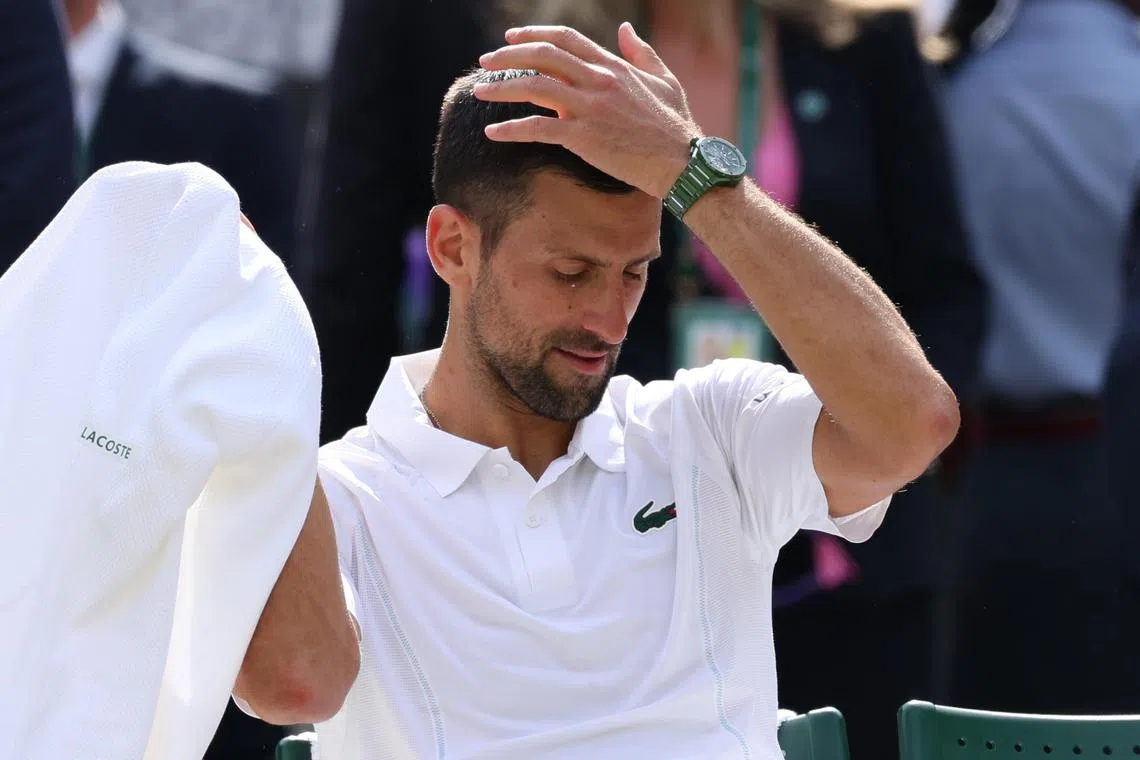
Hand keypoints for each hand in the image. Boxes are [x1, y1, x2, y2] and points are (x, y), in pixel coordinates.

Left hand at [475, 23, 700, 199]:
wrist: (683, 162)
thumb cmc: (676, 126)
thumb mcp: (665, 80)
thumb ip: (642, 53)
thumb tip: (625, 28)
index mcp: (613, 66)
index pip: (566, 39)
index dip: (535, 35)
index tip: (511, 38)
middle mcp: (598, 81)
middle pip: (543, 56)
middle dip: (509, 55)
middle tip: (486, 61)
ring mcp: (590, 108)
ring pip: (535, 87)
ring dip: (502, 87)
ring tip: (479, 91)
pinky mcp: (584, 138)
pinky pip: (538, 129)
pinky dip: (511, 129)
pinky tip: (492, 132)